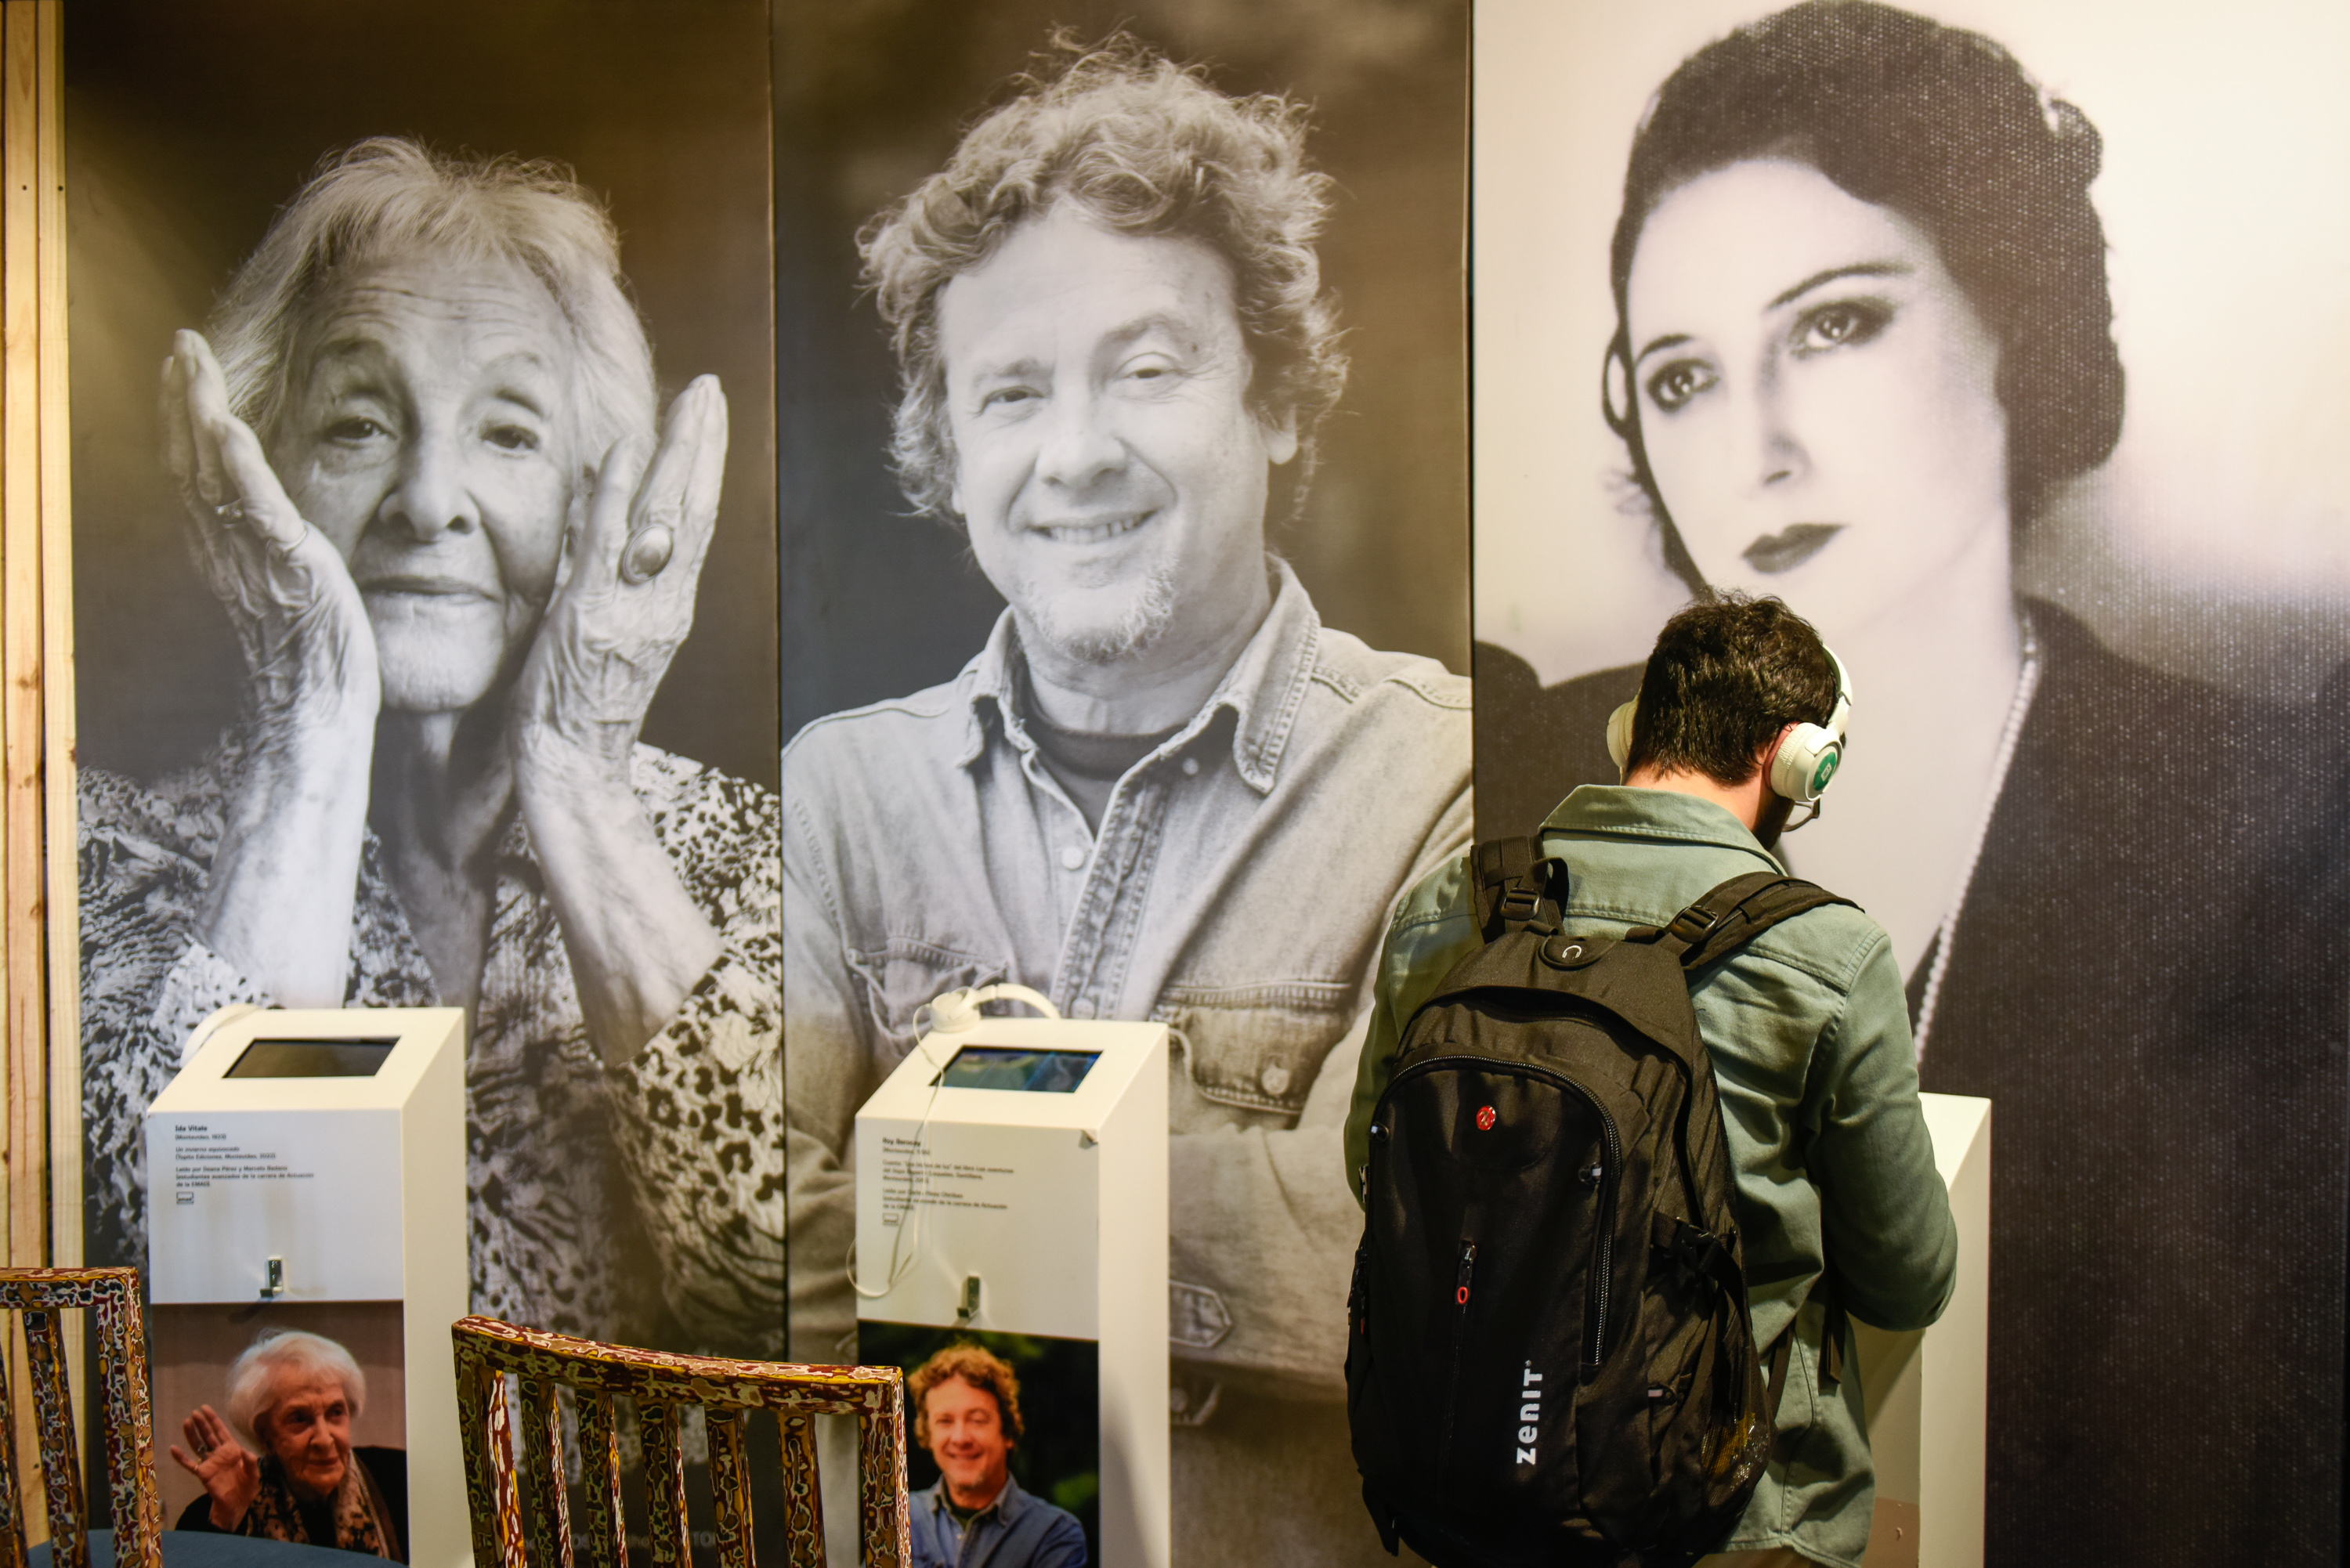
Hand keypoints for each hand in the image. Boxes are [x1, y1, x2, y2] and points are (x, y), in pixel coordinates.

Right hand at [162, 329, 379, 733]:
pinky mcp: (288, 567)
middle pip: (190, 461)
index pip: (197, 474)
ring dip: (200, 412)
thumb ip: (279, 552)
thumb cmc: (316, 660)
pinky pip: (256, 510)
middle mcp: (227, 550)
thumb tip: (283, 528)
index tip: (185, 375)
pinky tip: (228, 426)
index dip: (185, 422)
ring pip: (212, 472)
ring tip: (191, 361)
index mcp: (229, 553)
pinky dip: (239, 466)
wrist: (316, 713)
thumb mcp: (292, 590)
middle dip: (183, 400)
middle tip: (182, 347)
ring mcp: (253, 557)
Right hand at [168, 1404, 260, 1529]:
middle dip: (202, 1424)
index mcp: (232, 1449)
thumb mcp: (254, 1473)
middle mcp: (219, 1453)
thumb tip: (247, 1453)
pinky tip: (173, 1448)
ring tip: (186, 1422)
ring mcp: (210, 1463)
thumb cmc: (247, 1486)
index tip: (205, 1408)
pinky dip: (181, 1457)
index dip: (213, 1419)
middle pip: (209, 1435)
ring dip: (192, 1435)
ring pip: (199, 1446)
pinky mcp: (203, 1474)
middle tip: (195, 1412)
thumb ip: (251, 1462)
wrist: (238, 1503)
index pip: (221, 1431)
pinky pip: (190, 1464)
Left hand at [508, 375, 726, 781]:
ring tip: (690, 400)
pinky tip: (628, 449)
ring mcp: (629, 609)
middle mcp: (662, 604)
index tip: (710, 416)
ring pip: (665, 518)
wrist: (571, 766)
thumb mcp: (602, 630)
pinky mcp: (589, 616)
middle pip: (693, 510)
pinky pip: (607, 544)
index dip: (705, 466)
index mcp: (669, 608)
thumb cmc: (581, 706)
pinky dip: (619, 493)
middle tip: (712, 389)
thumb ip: (602, 569)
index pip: (695, 523)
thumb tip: (598, 507)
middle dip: (704, 445)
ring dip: (677, 452)